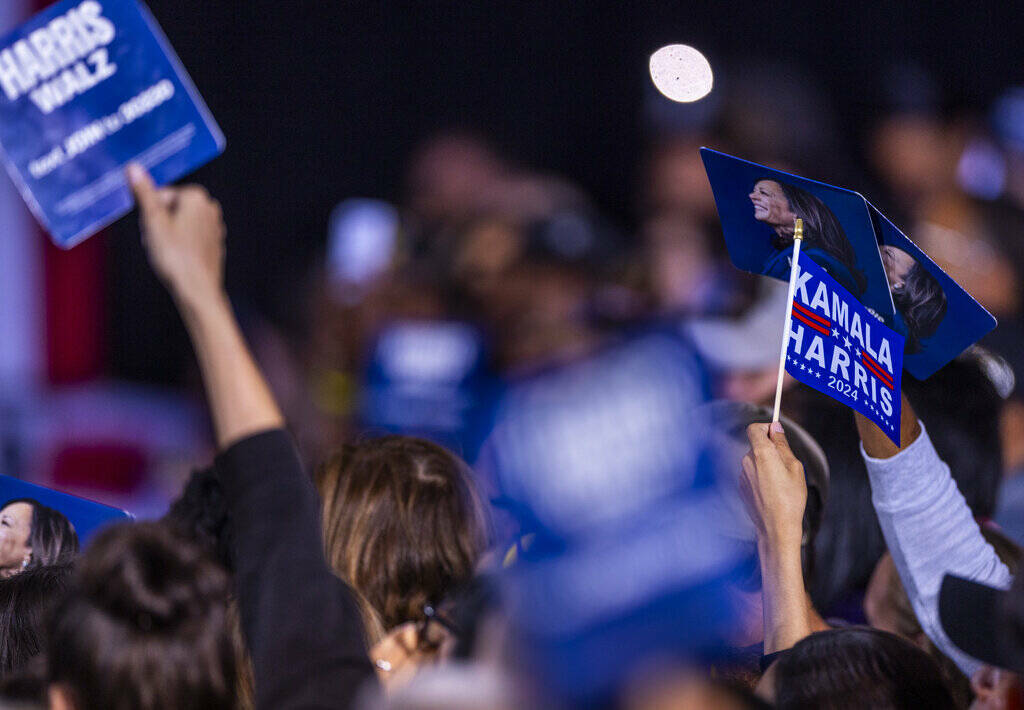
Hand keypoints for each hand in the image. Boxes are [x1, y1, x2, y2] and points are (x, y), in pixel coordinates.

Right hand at [127, 164, 224, 305]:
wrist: (197, 290)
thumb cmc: (175, 256)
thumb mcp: (153, 221)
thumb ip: (144, 193)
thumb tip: (134, 168)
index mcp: (196, 196)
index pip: (159, 196)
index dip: (149, 214)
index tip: (150, 230)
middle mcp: (210, 208)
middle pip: (169, 209)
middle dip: (158, 225)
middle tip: (157, 244)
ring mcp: (214, 226)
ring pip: (177, 225)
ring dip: (166, 237)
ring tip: (166, 254)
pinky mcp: (213, 244)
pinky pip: (188, 240)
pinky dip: (179, 247)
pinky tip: (177, 261)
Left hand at [738, 422, 806, 550]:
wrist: (776, 527)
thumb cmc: (790, 498)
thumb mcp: (794, 467)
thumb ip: (782, 444)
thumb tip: (775, 427)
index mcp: (761, 453)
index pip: (754, 428)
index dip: (765, 428)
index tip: (776, 434)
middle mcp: (747, 461)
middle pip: (756, 445)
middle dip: (770, 450)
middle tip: (786, 465)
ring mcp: (742, 475)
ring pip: (754, 461)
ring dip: (766, 465)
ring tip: (780, 483)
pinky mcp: (741, 487)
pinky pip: (752, 475)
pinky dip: (761, 477)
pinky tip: (772, 492)